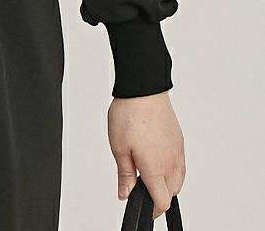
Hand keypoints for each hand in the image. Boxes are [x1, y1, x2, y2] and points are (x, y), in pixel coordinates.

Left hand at [108, 91, 184, 220]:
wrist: (143, 90)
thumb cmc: (129, 114)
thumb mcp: (119, 148)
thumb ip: (124, 174)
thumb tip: (125, 194)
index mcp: (155, 168)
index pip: (161, 201)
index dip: (152, 210)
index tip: (144, 209)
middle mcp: (171, 162)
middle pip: (172, 193)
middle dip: (158, 196)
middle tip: (141, 189)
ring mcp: (178, 151)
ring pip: (179, 179)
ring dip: (167, 184)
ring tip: (148, 175)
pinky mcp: (179, 140)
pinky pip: (180, 164)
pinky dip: (172, 169)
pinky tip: (158, 160)